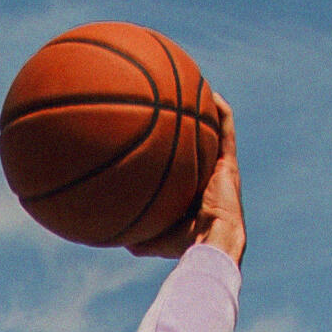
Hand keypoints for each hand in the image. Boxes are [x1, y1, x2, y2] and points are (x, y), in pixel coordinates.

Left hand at [133, 90, 244, 261]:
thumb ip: (129, 230)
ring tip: (194, 87)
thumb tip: (102, 230)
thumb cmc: (181, 244)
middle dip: (187, 124)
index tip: (153, 133)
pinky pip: (226, 130)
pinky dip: (221, 111)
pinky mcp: (229, 163)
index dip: (171, 149)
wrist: (212, 243)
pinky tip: (209, 93)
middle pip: (195, 143)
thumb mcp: (148, 237)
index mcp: (189, 190)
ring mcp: (218, 168)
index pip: (180, 164)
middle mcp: (205, 176)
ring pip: (213, 132)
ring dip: (206, 111)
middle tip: (170, 103)